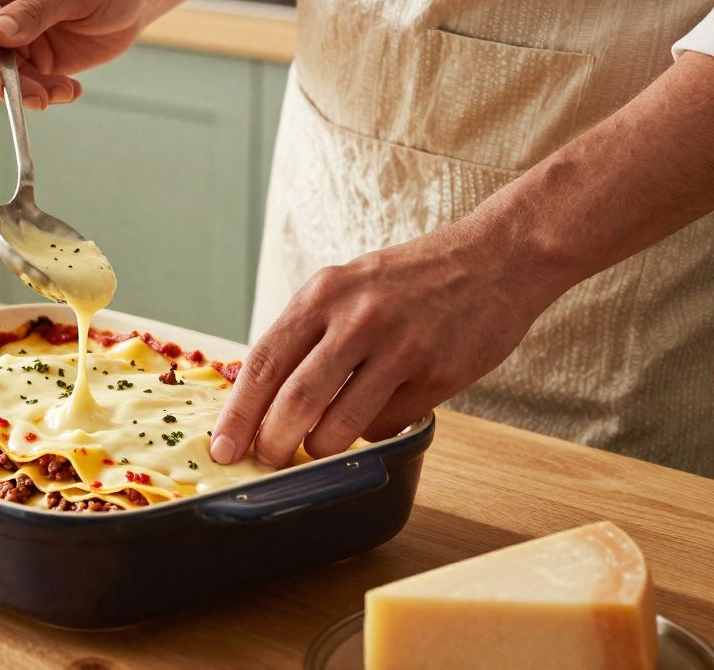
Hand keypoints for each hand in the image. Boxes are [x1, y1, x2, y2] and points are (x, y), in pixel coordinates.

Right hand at [0, 0, 157, 109]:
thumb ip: (35, 11)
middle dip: (4, 82)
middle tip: (40, 97)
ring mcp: (12, 37)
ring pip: (0, 78)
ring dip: (29, 93)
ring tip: (65, 90)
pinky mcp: (32, 59)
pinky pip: (25, 87)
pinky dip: (46, 94)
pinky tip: (71, 88)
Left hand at [209, 222, 560, 466]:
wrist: (497, 257)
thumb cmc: (410, 279)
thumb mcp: (346, 285)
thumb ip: (306, 333)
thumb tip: (259, 399)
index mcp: (324, 293)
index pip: (264, 362)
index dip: (237, 413)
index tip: (222, 448)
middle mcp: (359, 318)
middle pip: (295, 402)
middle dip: (272, 444)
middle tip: (266, 462)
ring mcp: (402, 347)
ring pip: (340, 426)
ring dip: (321, 448)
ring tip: (320, 443)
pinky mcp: (439, 375)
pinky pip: (387, 426)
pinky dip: (371, 432)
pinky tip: (378, 411)